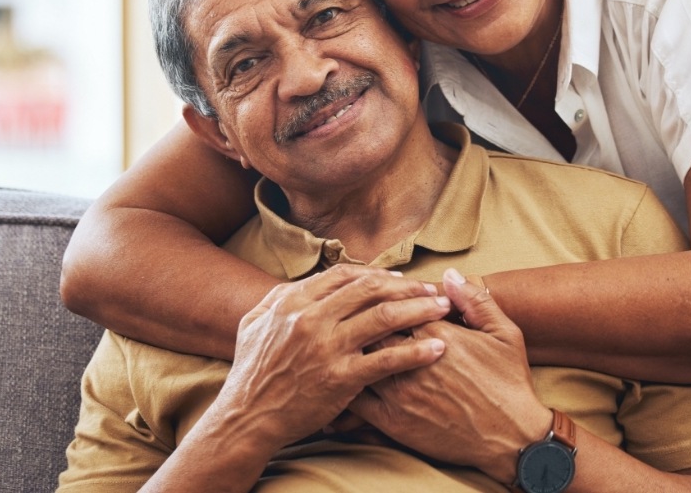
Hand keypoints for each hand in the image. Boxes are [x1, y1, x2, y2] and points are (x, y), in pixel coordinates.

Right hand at [210, 264, 450, 455]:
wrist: (248, 416)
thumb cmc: (251, 371)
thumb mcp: (253, 323)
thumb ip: (278, 297)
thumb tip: (305, 282)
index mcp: (293, 302)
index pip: (344, 275)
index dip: (377, 274)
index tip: (400, 278)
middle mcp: (312, 319)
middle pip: (370, 290)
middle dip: (407, 286)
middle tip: (432, 289)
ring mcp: (327, 348)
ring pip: (384, 318)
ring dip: (419, 309)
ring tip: (442, 309)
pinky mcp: (341, 378)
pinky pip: (387, 360)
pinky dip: (416, 353)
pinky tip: (437, 349)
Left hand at [349, 269, 551, 482]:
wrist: (513, 440)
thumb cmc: (509, 383)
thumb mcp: (505, 334)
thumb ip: (476, 301)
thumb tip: (448, 274)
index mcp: (436, 333)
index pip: (393, 303)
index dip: (382, 298)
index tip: (377, 297)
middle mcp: (412, 360)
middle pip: (368, 327)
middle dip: (358, 319)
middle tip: (349, 315)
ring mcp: (399, 392)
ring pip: (357, 359)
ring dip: (346, 349)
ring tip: (338, 341)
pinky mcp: (392, 421)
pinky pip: (354, 399)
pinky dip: (342, 385)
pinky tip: (336, 377)